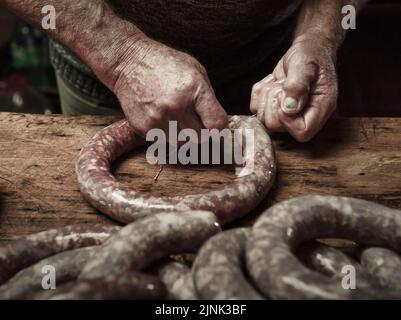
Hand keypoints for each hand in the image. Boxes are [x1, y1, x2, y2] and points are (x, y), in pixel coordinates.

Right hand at [111, 37, 227, 141]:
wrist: (128, 62)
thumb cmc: (164, 64)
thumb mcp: (195, 71)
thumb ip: (208, 98)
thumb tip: (218, 123)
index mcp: (195, 90)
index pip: (217, 123)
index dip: (219, 129)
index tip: (216, 128)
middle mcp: (177, 106)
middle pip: (200, 137)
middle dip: (200, 132)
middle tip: (195, 122)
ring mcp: (159, 118)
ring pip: (182, 143)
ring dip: (182, 135)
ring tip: (176, 118)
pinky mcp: (144, 127)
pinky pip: (162, 141)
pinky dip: (164, 133)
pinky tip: (161, 118)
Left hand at [250, 34, 337, 141]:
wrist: (307, 50)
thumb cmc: (311, 56)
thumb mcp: (306, 65)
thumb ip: (298, 85)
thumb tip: (289, 108)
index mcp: (320, 109)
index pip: (302, 132)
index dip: (288, 120)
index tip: (284, 99)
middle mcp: (303, 116)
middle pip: (276, 127)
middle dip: (273, 103)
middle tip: (282, 86)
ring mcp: (286, 115)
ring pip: (263, 118)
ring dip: (266, 96)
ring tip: (279, 82)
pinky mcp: (272, 108)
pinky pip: (255, 107)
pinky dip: (259, 92)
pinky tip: (272, 82)